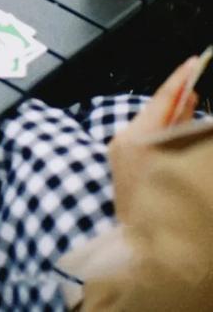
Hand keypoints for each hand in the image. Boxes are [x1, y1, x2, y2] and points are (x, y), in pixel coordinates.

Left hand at [109, 57, 198, 222]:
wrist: (138, 256)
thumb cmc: (159, 214)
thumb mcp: (182, 164)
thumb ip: (187, 132)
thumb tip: (192, 108)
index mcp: (139, 139)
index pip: (163, 98)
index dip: (181, 78)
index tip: (193, 61)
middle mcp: (125, 142)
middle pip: (158, 111)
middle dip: (180, 98)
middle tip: (196, 80)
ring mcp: (122, 155)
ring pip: (154, 126)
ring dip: (175, 118)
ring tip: (194, 105)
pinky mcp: (123, 169)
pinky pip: (148, 142)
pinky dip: (166, 134)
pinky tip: (181, 131)